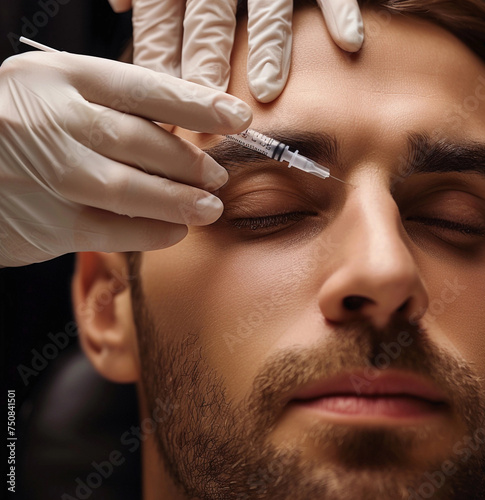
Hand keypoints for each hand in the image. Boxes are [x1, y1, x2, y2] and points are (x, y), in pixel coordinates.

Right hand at [0, 51, 251, 266]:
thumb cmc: (22, 128)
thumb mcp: (59, 96)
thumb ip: (113, 109)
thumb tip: (184, 131)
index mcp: (60, 76)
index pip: (143, 88)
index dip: (197, 103)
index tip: (237, 117)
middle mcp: (51, 120)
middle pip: (139, 141)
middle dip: (190, 162)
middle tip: (220, 177)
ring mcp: (45, 172)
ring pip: (127, 188)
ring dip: (177, 201)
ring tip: (210, 209)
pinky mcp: (44, 222)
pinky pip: (110, 231)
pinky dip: (150, 233)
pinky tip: (176, 232)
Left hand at [107, 0, 363, 102]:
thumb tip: (120, 7)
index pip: (162, 21)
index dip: (160, 63)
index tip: (161, 109)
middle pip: (209, 22)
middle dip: (205, 66)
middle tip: (205, 106)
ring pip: (267, 9)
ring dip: (268, 48)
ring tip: (267, 90)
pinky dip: (340, 11)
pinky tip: (348, 43)